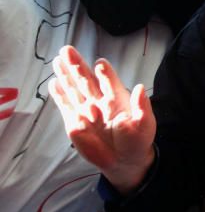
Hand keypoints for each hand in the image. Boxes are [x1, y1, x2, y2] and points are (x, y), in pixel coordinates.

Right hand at [48, 46, 155, 193]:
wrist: (124, 161)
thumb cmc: (137, 140)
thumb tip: (140, 88)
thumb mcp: (144, 124)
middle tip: (68, 50)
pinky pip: (66, 106)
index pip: (110, 82)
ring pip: (74, 88)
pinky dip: (59, 95)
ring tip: (58, 58)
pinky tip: (54, 82)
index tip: (100, 63)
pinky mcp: (75, 122)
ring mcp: (87, 110)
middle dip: (77, 65)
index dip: (105, 73)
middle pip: (86, 80)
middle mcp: (100, 101)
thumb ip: (142, 107)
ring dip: (65, 74)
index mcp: (118, 99)